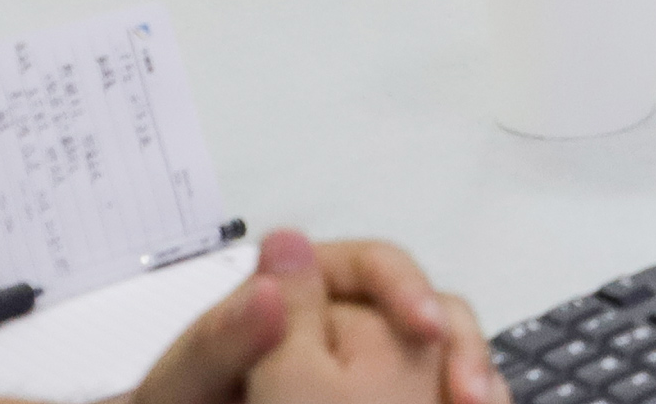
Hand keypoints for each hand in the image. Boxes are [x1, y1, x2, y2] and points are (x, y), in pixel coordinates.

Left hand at [131, 232, 501, 403]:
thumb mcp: (185, 383)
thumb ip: (223, 333)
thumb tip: (277, 265)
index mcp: (302, 290)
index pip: (372, 266)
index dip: (406, 287)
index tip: (425, 324)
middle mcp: (343, 317)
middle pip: (423, 306)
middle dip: (455, 341)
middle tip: (469, 389)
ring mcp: (367, 360)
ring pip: (441, 346)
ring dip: (468, 369)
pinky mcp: (387, 389)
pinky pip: (436, 383)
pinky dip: (462, 393)